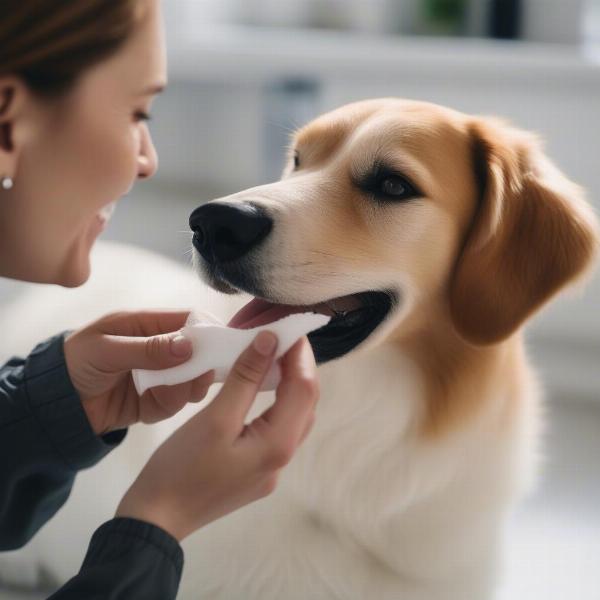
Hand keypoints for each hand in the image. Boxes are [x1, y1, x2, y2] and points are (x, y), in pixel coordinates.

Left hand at [63, 310, 214, 434]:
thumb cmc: (72, 363)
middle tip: (210, 372)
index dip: (206, 329)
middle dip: (203, 362)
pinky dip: (172, 402)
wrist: (51, 406)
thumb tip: (188, 346)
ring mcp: (155, 377)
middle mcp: (155, 350)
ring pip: (188, 379)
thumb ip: (147, 349)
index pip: (185, 320)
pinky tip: (163, 400)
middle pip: (194, 353)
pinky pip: (172, 402)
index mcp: (144, 325)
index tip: (223, 342)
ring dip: (190, 384)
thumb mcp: (106, 350)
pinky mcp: (150, 402)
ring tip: (189, 387)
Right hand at [116, 331, 318, 541]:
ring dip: (290, 384)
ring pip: (294, 416)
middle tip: (283, 337)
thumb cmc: (181, 468)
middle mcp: (283, 458)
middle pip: (305, 403)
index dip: (300, 354)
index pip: (305, 388)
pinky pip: (278, 428)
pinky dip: (277, 402)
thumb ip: (246, 378)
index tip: (289, 327)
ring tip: (275, 355)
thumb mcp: (215, 418)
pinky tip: (262, 388)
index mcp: (278, 445)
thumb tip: (270, 340)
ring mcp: (271, 467)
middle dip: (299, 366)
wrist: (157, 520)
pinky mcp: (257, 470)